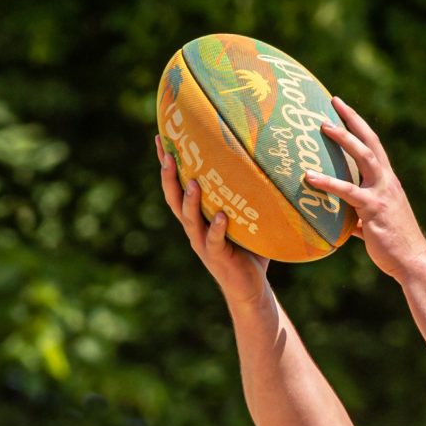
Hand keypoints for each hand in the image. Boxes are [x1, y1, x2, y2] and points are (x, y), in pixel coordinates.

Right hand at [156, 134, 271, 304]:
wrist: (250, 288)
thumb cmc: (251, 249)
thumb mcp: (246, 216)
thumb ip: (248, 193)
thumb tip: (266, 159)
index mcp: (196, 215)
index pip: (176, 185)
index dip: (166, 163)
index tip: (160, 137)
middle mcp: (194, 227)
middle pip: (174, 198)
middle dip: (168, 176)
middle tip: (166, 154)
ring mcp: (203, 243)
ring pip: (190, 219)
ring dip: (189, 200)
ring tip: (192, 182)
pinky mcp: (217, 257)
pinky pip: (214, 240)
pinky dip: (216, 228)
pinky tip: (219, 216)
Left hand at [304, 100, 425, 281]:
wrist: (412, 261)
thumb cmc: (393, 246)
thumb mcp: (374, 225)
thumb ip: (358, 218)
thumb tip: (343, 223)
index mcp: (388, 182)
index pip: (374, 145)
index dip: (359, 125)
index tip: (342, 108)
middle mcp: (387, 182)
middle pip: (370, 141)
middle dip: (352, 120)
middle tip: (334, 102)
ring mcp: (382, 193)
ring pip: (363, 157)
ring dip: (343, 139)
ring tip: (323, 126)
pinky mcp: (373, 209)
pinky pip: (348, 191)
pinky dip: (328, 182)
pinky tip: (309, 177)